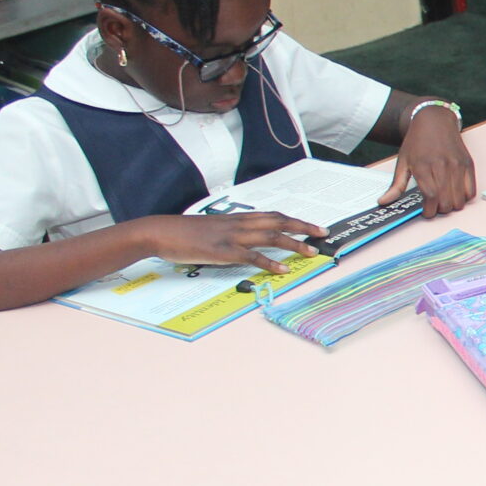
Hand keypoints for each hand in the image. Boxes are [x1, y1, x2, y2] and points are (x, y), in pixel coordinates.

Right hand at [137, 212, 327, 274]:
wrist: (161, 231)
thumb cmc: (185, 231)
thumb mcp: (214, 227)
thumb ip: (233, 231)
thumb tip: (246, 240)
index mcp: (238, 218)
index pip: (273, 215)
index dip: (295, 219)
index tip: (312, 226)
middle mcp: (240, 224)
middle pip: (279, 221)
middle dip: (304, 227)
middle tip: (323, 234)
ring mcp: (232, 237)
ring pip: (271, 237)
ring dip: (294, 244)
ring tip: (312, 252)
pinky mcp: (223, 251)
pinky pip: (251, 257)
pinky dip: (269, 263)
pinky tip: (283, 270)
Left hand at [391, 107, 476, 213]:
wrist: (435, 121)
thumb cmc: (417, 141)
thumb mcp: (402, 162)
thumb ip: (396, 185)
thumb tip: (383, 202)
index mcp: (423, 166)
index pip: (431, 196)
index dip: (430, 211)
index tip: (426, 212)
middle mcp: (442, 165)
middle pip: (446, 201)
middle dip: (440, 210)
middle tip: (434, 206)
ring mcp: (457, 165)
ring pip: (460, 199)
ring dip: (452, 205)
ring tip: (444, 200)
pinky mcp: (468, 164)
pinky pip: (471, 191)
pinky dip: (464, 198)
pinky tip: (455, 193)